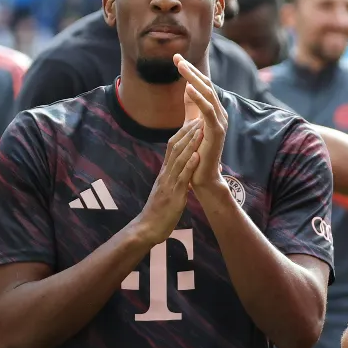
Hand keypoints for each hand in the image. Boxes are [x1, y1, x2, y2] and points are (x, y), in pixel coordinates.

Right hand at [131, 119, 201, 245]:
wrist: (147, 228)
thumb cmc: (159, 212)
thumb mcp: (167, 191)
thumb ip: (173, 179)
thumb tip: (183, 172)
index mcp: (164, 173)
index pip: (172, 147)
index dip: (182, 133)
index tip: (193, 122)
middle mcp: (165, 174)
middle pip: (175, 148)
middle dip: (188, 133)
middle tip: (199, 118)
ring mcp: (169, 183)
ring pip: (179, 159)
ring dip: (190, 144)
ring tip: (200, 130)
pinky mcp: (174, 195)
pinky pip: (182, 178)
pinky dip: (189, 166)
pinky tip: (197, 156)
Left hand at [176, 54, 228, 191]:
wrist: (202, 176)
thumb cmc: (197, 152)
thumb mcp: (192, 124)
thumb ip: (192, 107)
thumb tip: (187, 88)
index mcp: (214, 111)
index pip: (203, 86)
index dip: (190, 71)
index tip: (176, 59)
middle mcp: (220, 113)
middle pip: (206, 85)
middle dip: (191, 70)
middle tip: (176, 58)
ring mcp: (220, 122)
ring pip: (207, 94)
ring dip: (193, 78)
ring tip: (180, 66)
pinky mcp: (217, 131)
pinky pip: (208, 110)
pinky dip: (199, 98)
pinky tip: (188, 87)